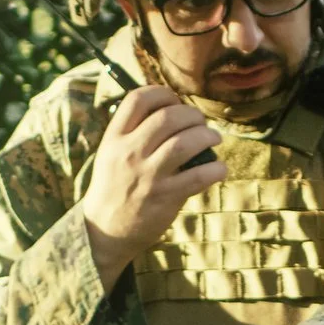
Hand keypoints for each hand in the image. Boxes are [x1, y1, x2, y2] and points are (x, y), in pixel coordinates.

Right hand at [79, 85, 226, 287]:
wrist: (104, 230)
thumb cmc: (114, 187)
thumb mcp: (112, 154)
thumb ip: (134, 132)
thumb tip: (174, 110)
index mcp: (114, 138)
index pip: (138, 100)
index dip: (162, 94)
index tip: (175, 102)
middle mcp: (129, 153)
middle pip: (168, 117)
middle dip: (192, 114)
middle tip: (200, 122)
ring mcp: (147, 175)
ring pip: (185, 142)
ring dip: (207, 135)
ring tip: (213, 138)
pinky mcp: (164, 197)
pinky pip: (199, 176)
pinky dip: (216, 169)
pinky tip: (219, 169)